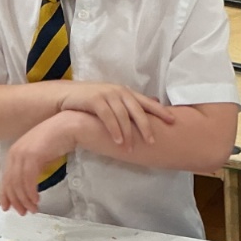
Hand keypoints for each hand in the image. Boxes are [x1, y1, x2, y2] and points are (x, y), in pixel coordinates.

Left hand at [0, 111, 80, 214]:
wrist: (68, 126)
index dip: (6, 195)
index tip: (8, 208)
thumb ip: (31, 168)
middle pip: (10, 183)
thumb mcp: (39, 155)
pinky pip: (28, 179)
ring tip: (33, 209)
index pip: (6, 178)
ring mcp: (23, 153)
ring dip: (25, 199)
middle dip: (16, 200)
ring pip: (19, 183)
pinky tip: (36, 199)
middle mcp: (15, 153)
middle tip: (23, 212)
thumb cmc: (57, 140)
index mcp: (14, 152)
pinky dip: (31, 192)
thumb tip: (28, 186)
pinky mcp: (33, 156)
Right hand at [56, 82, 175, 147]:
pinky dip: (113, 130)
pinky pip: (107, 117)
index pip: (147, 102)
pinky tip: (117, 141)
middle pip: (137, 110)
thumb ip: (130, 105)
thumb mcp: (113, 100)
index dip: (160, 111)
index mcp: (126, 93)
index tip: (173, 121)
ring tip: (130, 148)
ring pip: (122, 116)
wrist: (67, 95)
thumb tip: (152, 103)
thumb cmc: (92, 101)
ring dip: (127, 133)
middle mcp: (119, 92)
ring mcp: (107, 95)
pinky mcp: (95, 100)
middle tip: (152, 141)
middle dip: (146, 126)